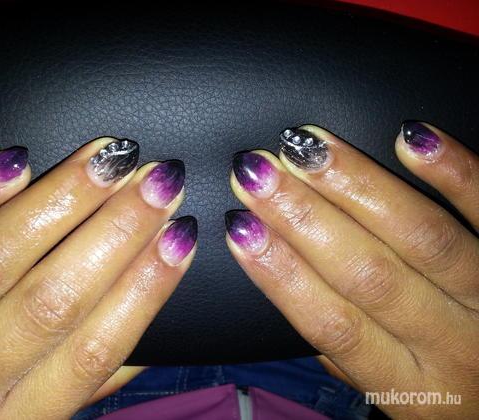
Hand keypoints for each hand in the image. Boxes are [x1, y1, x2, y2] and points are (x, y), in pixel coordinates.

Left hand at [0, 138, 196, 418]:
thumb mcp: (36, 418)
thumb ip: (91, 385)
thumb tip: (152, 342)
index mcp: (18, 416)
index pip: (96, 349)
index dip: (146, 288)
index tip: (180, 236)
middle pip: (52, 300)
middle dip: (116, 233)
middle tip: (158, 183)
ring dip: (59, 204)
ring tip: (106, 162)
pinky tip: (17, 163)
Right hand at [227, 122, 478, 417]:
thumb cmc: (452, 400)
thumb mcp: (396, 398)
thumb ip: (346, 358)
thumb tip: (296, 295)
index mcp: (409, 385)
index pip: (333, 325)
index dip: (280, 273)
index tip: (239, 227)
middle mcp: (452, 343)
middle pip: (368, 274)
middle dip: (303, 218)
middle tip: (257, 173)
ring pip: (420, 236)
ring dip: (356, 187)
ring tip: (307, 149)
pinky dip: (452, 171)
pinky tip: (408, 137)